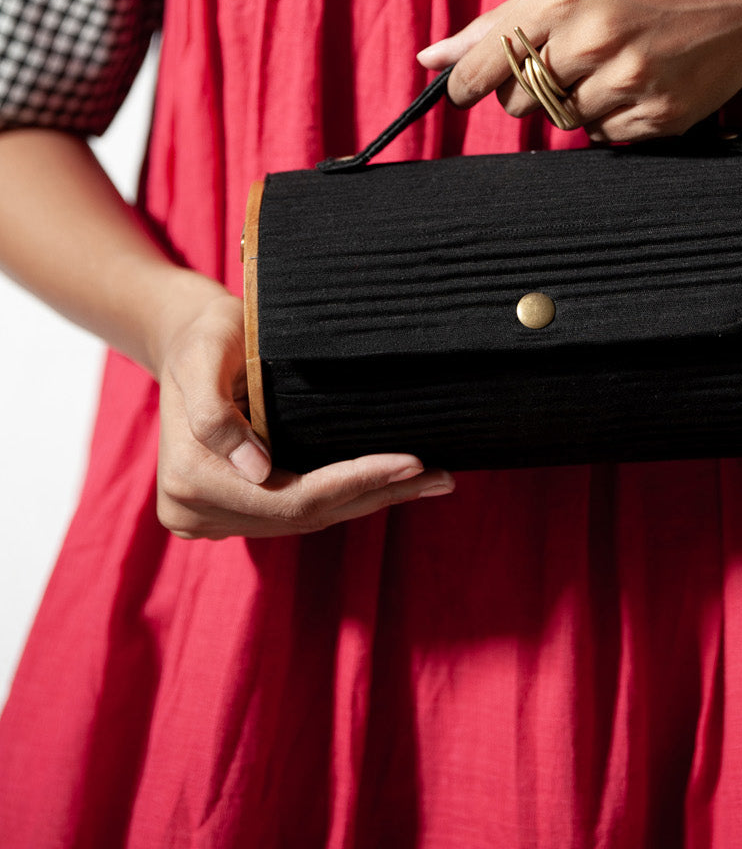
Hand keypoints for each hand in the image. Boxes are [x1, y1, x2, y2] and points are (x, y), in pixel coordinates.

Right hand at [153, 285, 454, 538]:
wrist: (184, 341)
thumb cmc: (203, 337)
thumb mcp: (204, 355)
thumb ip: (215, 415)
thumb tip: (257, 470)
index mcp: (190, 479)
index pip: (290, 497)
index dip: (354, 481)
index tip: (410, 462)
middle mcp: (195, 511)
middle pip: (304, 516)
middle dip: (376, 494)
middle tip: (440, 477)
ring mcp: (212, 518)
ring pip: (306, 521)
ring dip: (369, 500)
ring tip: (429, 481)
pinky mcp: (232, 512)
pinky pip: (297, 512)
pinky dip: (345, 498)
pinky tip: (387, 485)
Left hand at [416, 0, 741, 143]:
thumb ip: (502, 22)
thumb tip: (430, 58)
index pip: (486, 63)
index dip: (468, 85)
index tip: (462, 92)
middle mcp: (589, 38)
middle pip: (519, 103)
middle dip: (535, 91)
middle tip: (576, 61)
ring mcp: (625, 80)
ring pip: (564, 123)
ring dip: (581, 105)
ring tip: (622, 65)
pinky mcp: (657, 117)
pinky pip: (607, 138)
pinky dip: (616, 120)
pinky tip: (646, 84)